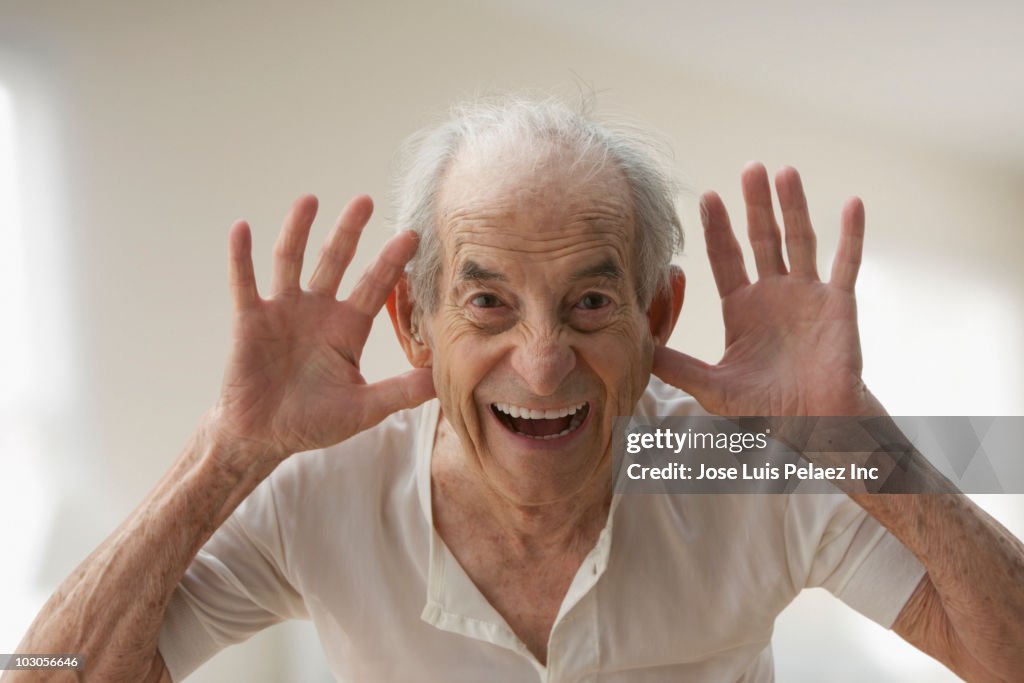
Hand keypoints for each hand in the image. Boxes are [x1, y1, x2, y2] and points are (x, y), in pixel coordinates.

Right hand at [210, 194, 434, 461]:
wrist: (263, 437)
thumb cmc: (314, 422)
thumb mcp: (365, 409)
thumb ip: (402, 392)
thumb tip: (445, 381)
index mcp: (347, 329)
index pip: (375, 287)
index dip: (392, 262)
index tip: (412, 236)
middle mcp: (317, 312)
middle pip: (336, 262)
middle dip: (350, 232)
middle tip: (365, 201)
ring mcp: (283, 312)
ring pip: (291, 261)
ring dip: (298, 230)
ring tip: (310, 200)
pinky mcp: (249, 320)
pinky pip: (244, 282)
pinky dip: (241, 256)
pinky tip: (242, 228)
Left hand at [653, 163, 882, 416]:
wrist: (813, 425)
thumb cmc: (765, 408)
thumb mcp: (712, 385)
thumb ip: (677, 366)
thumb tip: (637, 350)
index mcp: (743, 308)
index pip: (727, 258)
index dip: (717, 228)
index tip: (707, 196)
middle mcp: (774, 295)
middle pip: (762, 238)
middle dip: (754, 204)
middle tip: (749, 168)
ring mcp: (808, 295)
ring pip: (800, 239)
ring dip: (794, 206)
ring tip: (786, 171)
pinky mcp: (838, 304)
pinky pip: (846, 263)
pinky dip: (851, 234)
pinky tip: (852, 202)